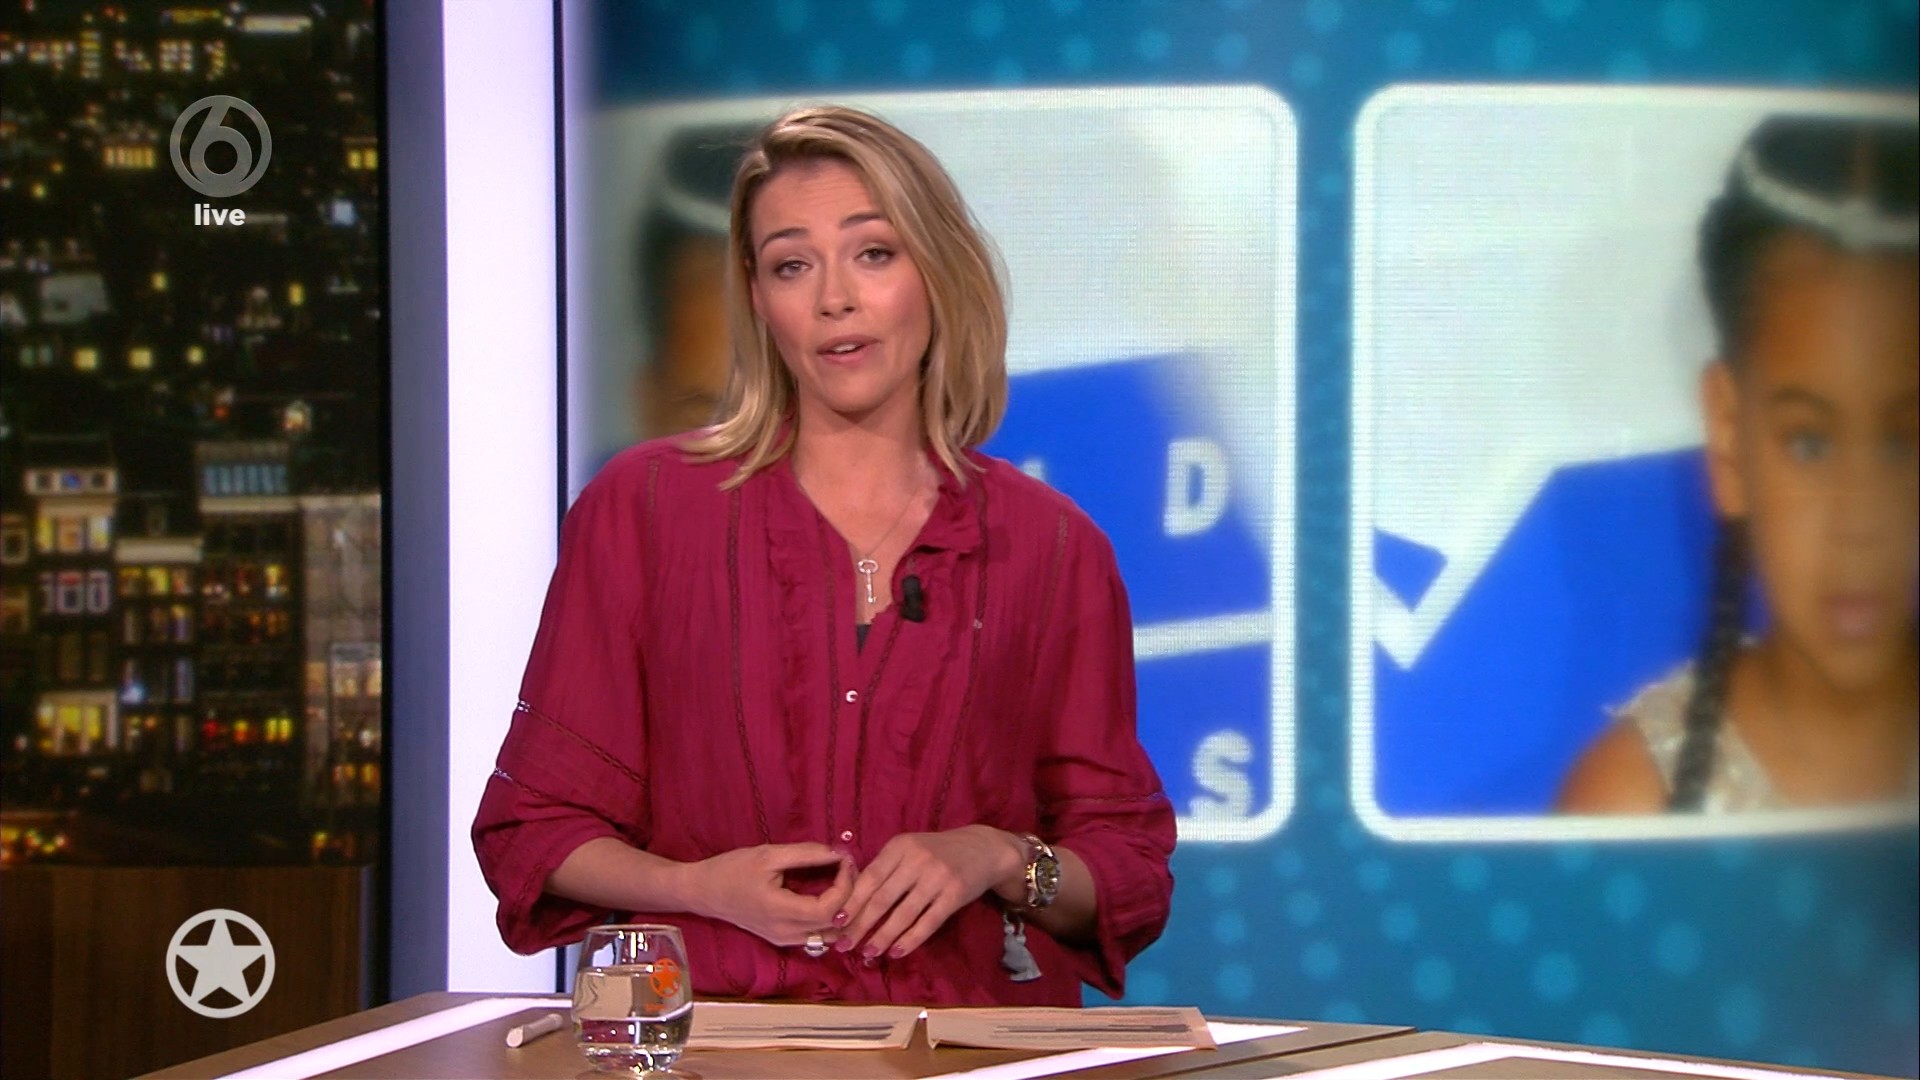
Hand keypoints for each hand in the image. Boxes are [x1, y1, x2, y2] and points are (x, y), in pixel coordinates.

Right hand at [686, 843, 853, 948]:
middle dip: (849, 895)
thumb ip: (806, 854)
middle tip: (848, 868)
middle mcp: (786, 933)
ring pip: (829, 935)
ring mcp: (784, 940)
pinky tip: (830, 896)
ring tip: (842, 881)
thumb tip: (839, 852)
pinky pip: (817, 935)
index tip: (844, 860)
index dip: (845, 885)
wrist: (703, 891)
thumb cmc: (732, 869)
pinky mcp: (783, 940)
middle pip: (834, 925)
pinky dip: (830, 918)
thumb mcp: (769, 855)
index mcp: (781, 912)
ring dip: (842, 910)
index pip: (830, 909)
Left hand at [835, 826, 1025, 960]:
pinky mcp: (954, 895)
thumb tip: (853, 902)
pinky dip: (910, 940)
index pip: (869, 878)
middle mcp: (917, 859)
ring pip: (903, 914)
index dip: (851, 903)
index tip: (836, 923)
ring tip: (868, 952)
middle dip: (860, 925)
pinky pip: (928, 923)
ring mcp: (937, 877)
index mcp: (900, 846)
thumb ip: (886, 868)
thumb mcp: (910, 848)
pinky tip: (896, 952)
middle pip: (882, 899)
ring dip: (883, 937)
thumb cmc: (938, 851)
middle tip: (844, 945)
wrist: (983, 849)